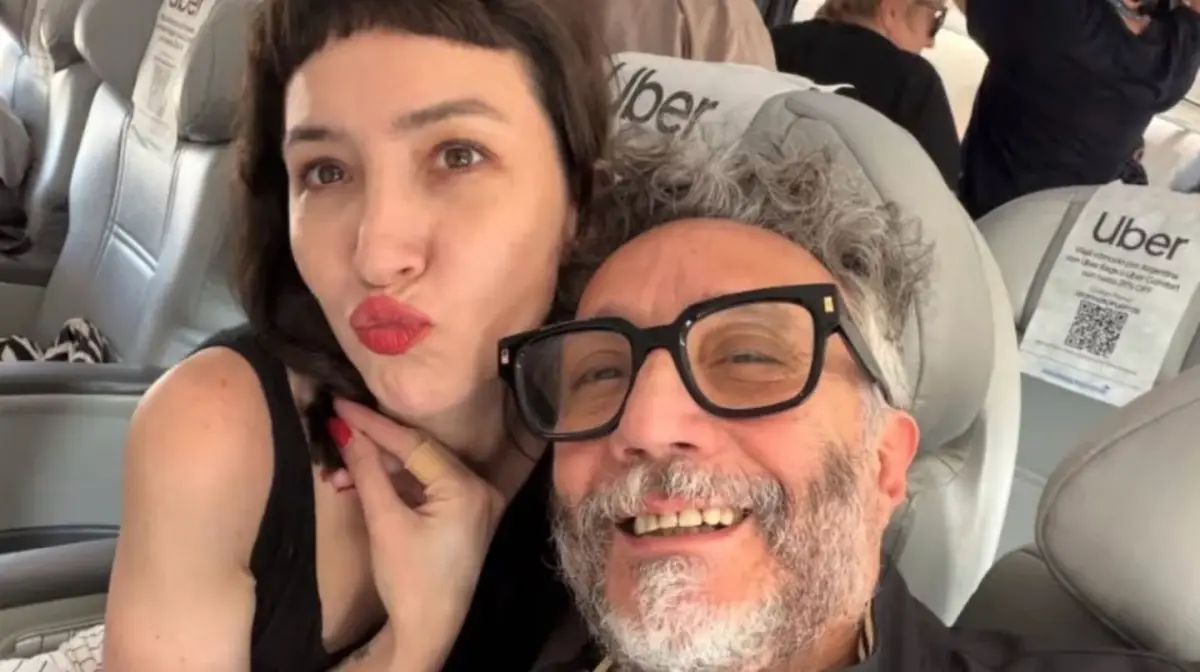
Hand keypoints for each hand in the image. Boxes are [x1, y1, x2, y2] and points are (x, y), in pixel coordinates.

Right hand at [333, 399, 505, 666]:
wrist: (428, 630)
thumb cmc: (409, 582)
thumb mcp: (384, 522)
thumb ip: (367, 471)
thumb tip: (344, 429)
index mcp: (468, 488)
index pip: (414, 444)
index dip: (374, 424)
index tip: (341, 405)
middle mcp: (480, 487)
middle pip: (418, 453)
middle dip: (372, 448)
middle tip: (334, 433)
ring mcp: (475, 500)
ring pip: (419, 469)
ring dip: (379, 469)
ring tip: (338, 473)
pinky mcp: (463, 512)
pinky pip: (426, 485)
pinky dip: (395, 484)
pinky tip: (360, 483)